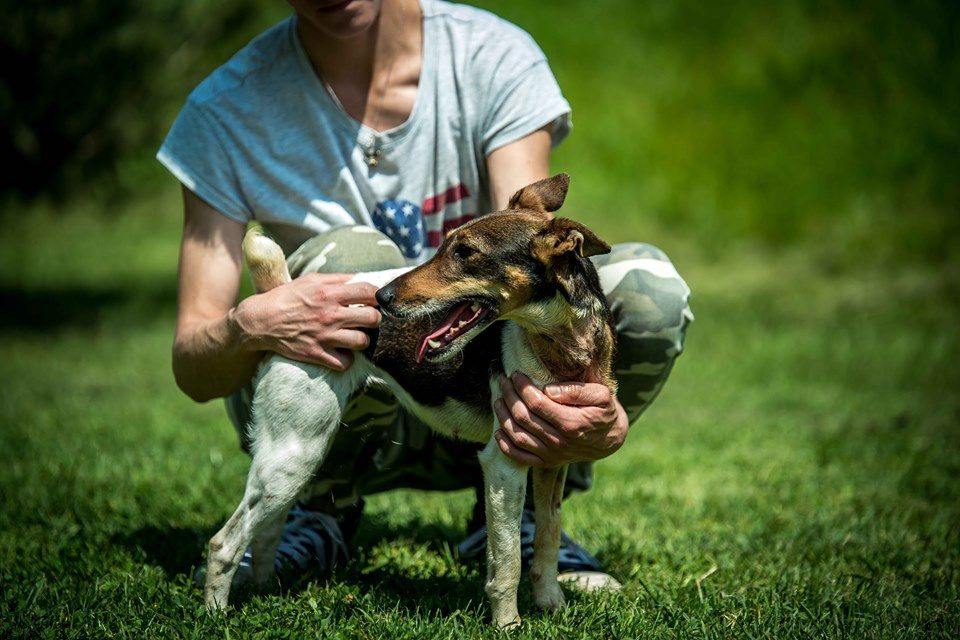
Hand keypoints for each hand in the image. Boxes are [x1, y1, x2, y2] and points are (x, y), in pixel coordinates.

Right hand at [231, 272, 380, 370]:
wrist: (261, 321)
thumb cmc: (287, 297)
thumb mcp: (310, 280)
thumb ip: (336, 279)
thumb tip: (358, 279)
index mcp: (329, 293)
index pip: (368, 292)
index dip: (378, 296)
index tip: (375, 300)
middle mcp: (330, 315)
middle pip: (372, 319)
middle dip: (374, 319)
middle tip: (367, 320)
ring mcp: (324, 336)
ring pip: (362, 342)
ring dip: (362, 339)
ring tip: (355, 336)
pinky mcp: (316, 354)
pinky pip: (345, 362)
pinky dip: (347, 359)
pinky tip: (342, 351)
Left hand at [493, 372, 627, 466]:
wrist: (610, 439)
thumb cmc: (604, 412)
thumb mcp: (601, 395)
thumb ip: (576, 390)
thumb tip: (549, 389)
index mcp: (571, 423)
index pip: (536, 403)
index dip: (522, 387)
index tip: (516, 374)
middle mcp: (558, 441)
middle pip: (523, 417)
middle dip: (509, 396)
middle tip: (503, 381)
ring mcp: (551, 454)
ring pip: (517, 436)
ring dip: (503, 416)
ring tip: (499, 399)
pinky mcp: (547, 462)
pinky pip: (519, 457)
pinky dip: (505, 445)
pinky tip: (498, 430)